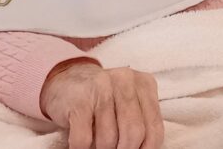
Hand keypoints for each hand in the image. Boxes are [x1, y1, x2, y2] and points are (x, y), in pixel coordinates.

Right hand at [40, 61, 163, 148]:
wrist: (67, 80)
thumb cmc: (103, 99)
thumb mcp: (129, 103)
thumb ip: (140, 122)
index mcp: (144, 84)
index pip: (154, 128)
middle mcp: (125, 81)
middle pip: (134, 133)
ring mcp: (101, 88)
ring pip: (108, 139)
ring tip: (96, 142)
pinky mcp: (79, 100)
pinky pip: (84, 139)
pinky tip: (82, 144)